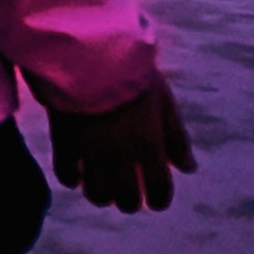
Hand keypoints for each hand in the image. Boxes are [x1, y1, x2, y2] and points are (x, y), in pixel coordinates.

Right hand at [46, 80, 192, 212]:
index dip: (160, 200)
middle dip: (131, 200)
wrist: (89, 52)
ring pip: (97, 195)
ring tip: (105, 185)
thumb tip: (188, 169)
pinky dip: (74, 179)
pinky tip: (80, 172)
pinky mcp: (64, 142)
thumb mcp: (164, 102)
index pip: (159, 192)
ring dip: (103, 195)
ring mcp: (90, 151)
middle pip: (127, 200)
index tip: (156, 200)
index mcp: (149, 146)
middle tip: (130, 191)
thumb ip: (177, 138)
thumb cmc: (133, 72)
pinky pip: (67, 175)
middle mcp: (120, 156)